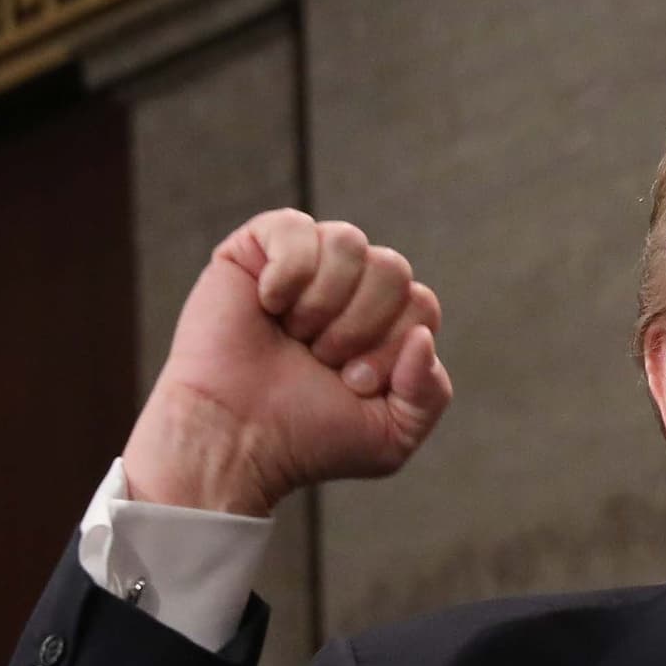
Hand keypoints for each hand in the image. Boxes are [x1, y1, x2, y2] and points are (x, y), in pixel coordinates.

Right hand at [122, 210, 453, 516]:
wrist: (234, 440)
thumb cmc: (307, 438)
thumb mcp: (391, 433)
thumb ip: (430, 391)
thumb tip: (424, 336)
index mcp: (383, 323)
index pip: (421, 303)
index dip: (394, 343)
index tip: (354, 382)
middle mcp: (347, 288)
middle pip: (393, 267)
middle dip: (362, 323)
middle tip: (322, 359)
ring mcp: (302, 267)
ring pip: (349, 241)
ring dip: (324, 301)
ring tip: (295, 335)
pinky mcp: (253, 251)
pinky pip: (294, 225)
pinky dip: (288, 270)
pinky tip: (269, 304)